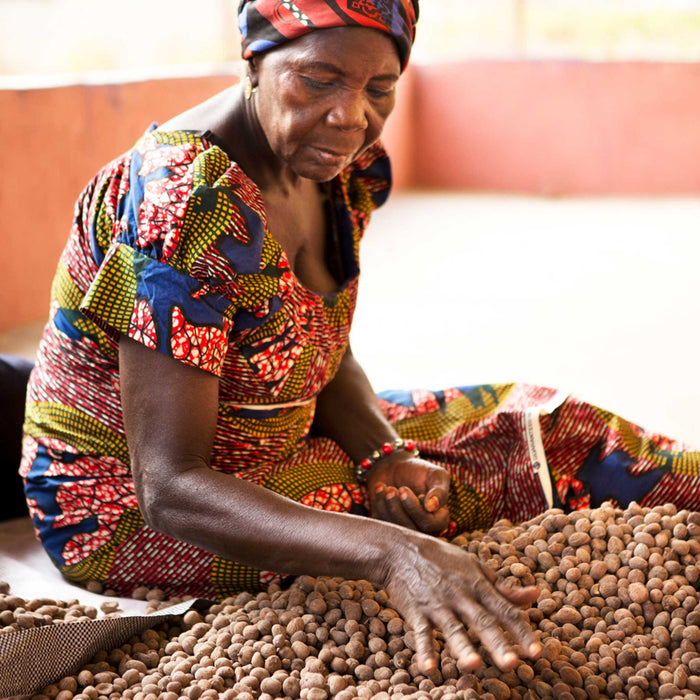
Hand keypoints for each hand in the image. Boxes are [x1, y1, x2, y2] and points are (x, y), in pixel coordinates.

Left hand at [368, 454, 449, 534]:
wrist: (396, 467)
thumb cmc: (419, 471)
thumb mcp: (435, 475)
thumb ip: (439, 491)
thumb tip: (432, 507)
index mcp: (439, 519)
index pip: (429, 525)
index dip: (415, 509)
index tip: (404, 489)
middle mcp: (423, 529)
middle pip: (410, 530)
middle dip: (397, 508)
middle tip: (392, 489)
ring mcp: (405, 529)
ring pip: (394, 529)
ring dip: (387, 505)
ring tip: (387, 487)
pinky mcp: (387, 526)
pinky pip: (381, 524)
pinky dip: (378, 505)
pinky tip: (380, 489)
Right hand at [382, 532, 541, 673]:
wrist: (399, 550)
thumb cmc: (440, 559)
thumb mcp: (473, 566)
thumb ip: (502, 586)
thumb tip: (535, 594)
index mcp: (477, 585)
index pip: (504, 610)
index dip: (521, 631)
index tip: (537, 653)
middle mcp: (460, 595)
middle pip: (482, 621)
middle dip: (497, 643)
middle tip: (512, 664)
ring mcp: (437, 603)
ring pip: (453, 628)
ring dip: (462, 647)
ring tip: (473, 665)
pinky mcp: (416, 610)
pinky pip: (421, 633)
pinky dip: (425, 650)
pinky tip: (429, 668)